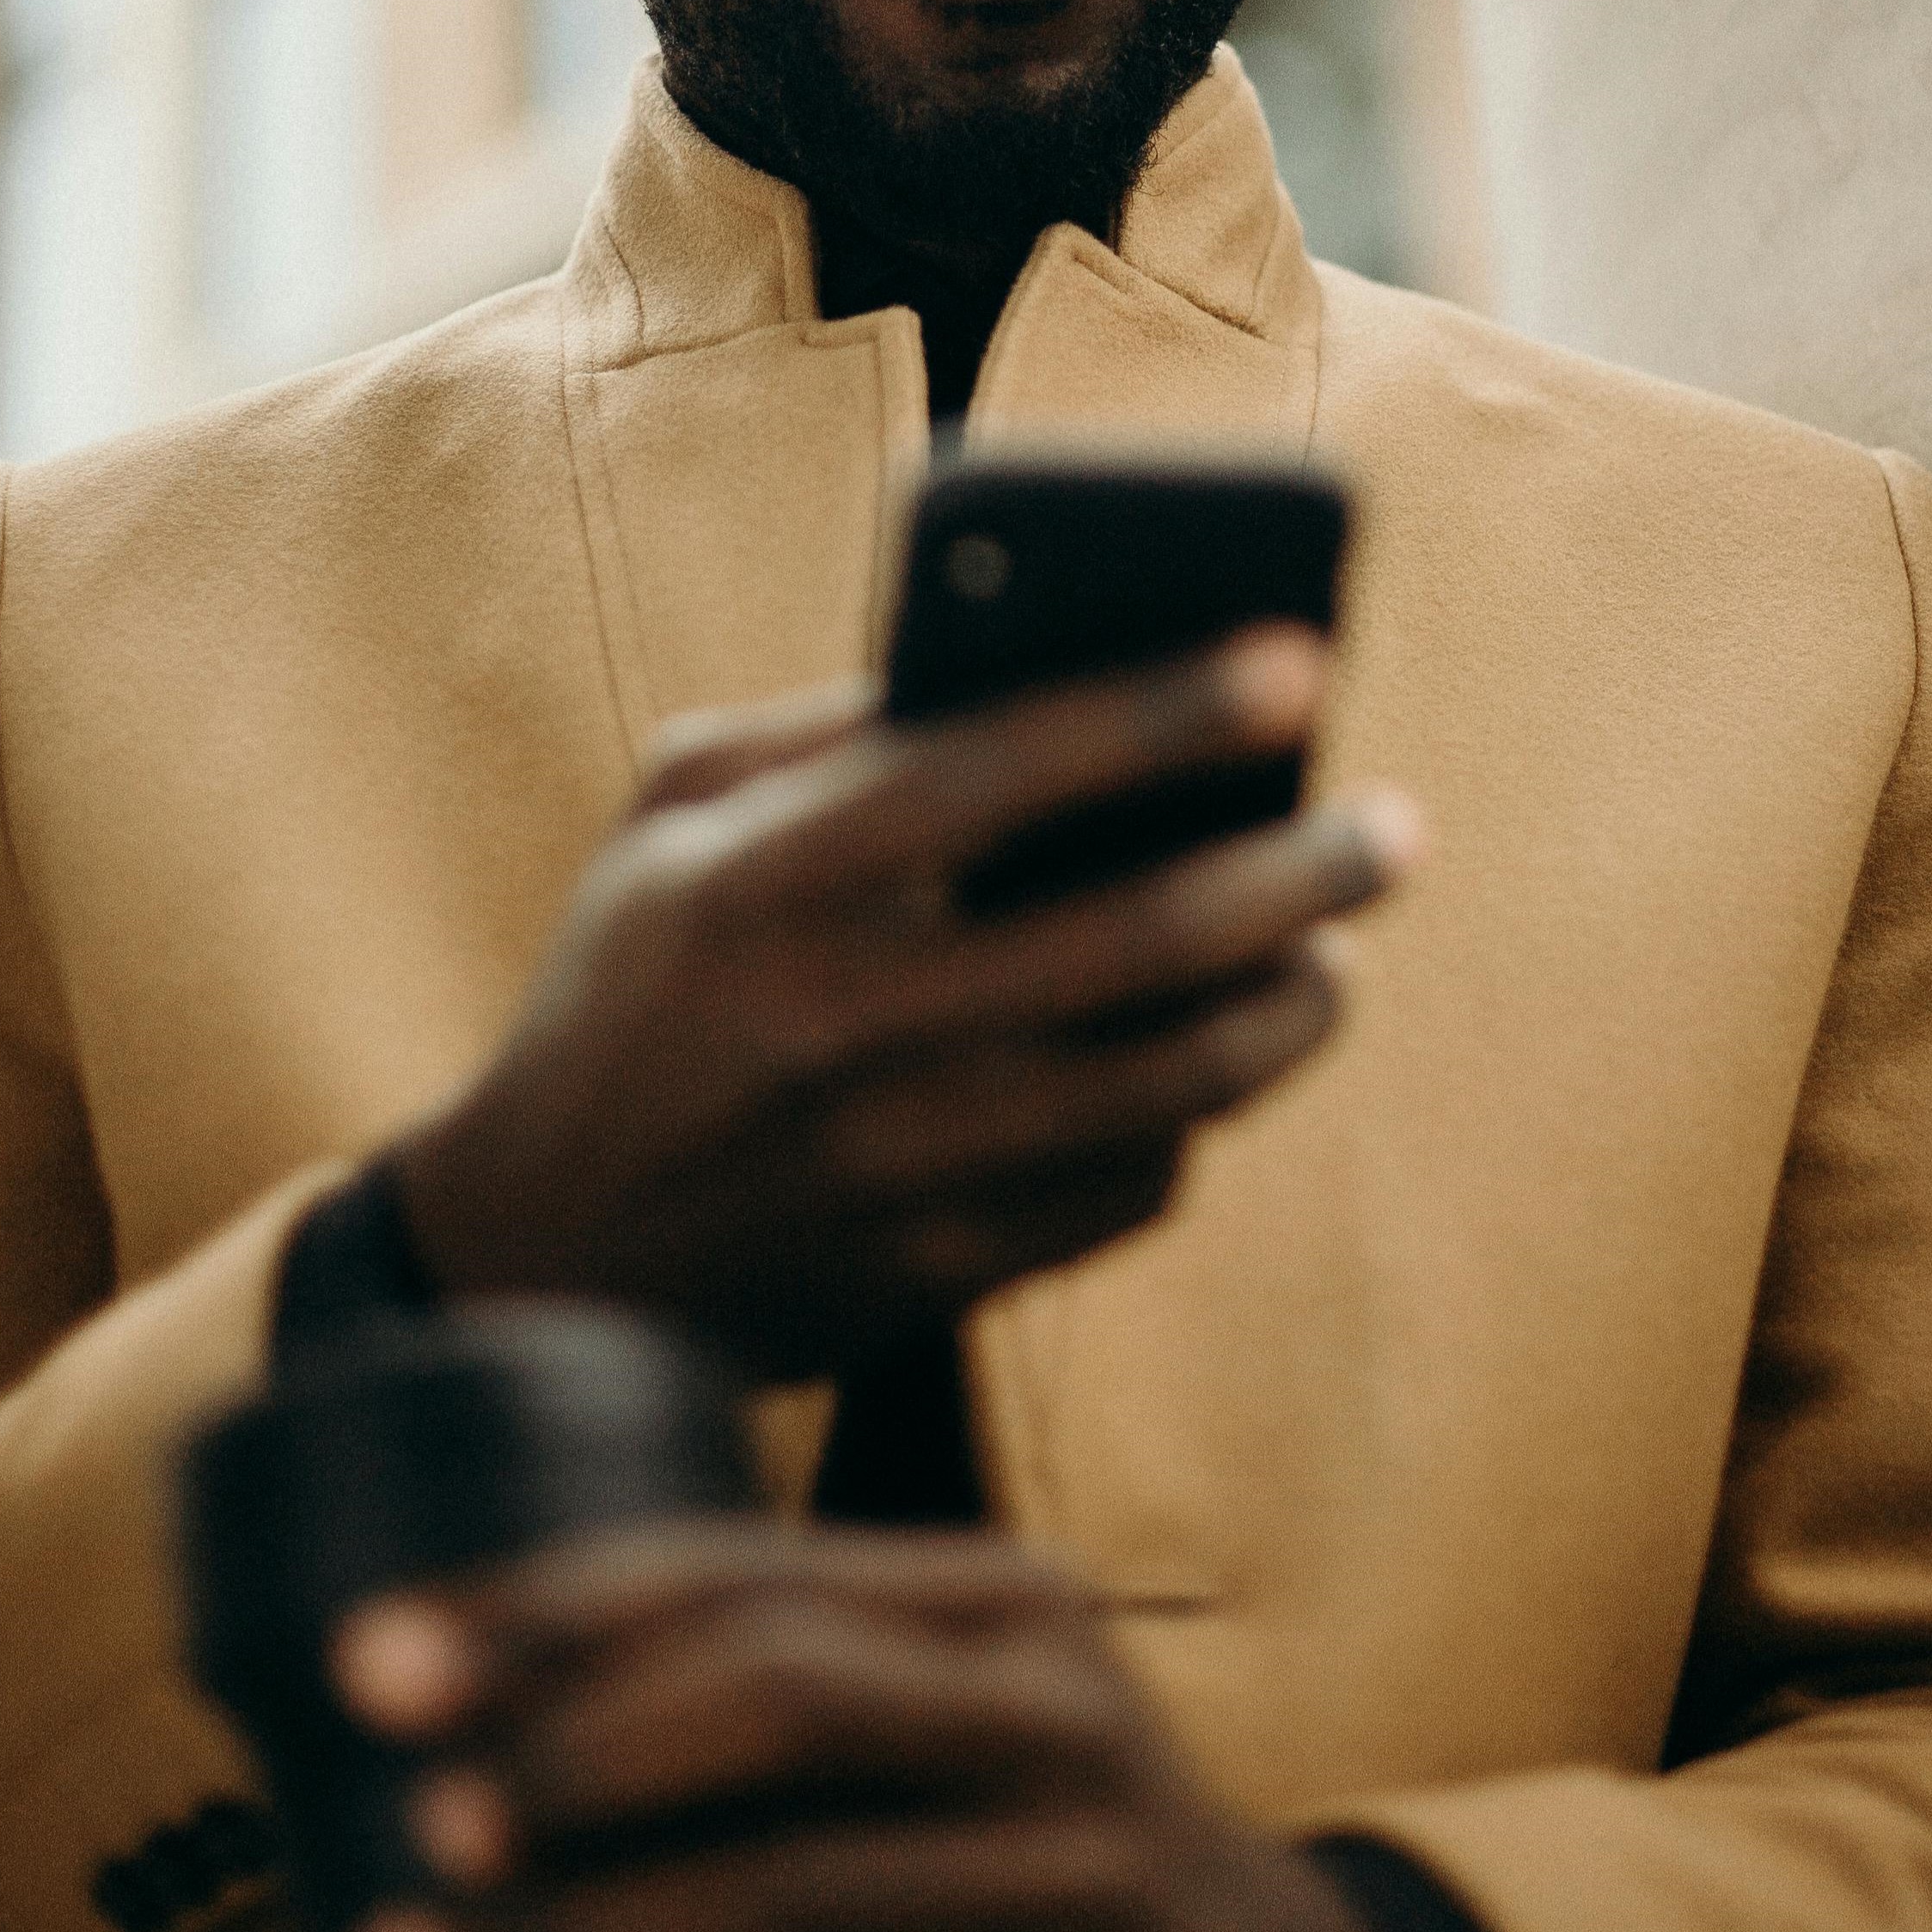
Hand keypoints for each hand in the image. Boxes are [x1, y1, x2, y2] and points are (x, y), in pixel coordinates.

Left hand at [332, 1522, 1385, 1931]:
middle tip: (409, 1798)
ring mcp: (1084, 1850)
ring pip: (802, 1873)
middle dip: (568, 1732)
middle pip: (781, 1681)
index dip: (550, 1601)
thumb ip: (782, 1702)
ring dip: (596, 1919)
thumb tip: (474, 1732)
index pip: (744, 1566)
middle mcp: (1046, 1691)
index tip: (373, 1648)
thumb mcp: (940, 1737)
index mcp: (989, 1600)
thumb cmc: (1033, 1863)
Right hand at [389, 632, 1416, 1379]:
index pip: (996, 769)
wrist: (537, 1257)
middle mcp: (836, 1023)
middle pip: (1132, 935)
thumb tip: (1018, 665)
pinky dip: (1197, 1115)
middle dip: (1297, 868)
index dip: (1160, 709)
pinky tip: (1219, 1058)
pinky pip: (1130, 1185)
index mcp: (761, 882)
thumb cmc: (627, 990)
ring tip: (1335, 954)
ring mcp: (894, 1165)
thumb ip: (824, 728)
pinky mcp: (939, 1273)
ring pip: (1169, 1081)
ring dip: (1289, 1008)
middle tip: (1394, 824)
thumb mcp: (670, 821)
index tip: (1297, 658)